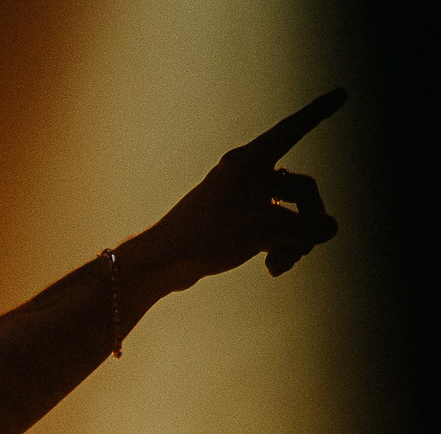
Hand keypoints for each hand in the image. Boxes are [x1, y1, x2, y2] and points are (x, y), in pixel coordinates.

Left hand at [141, 89, 344, 284]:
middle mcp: (246, 174)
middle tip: (303, 250)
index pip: (292, 130)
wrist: (161, 264)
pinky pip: (273, 227)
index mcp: (248, 162)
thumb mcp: (261, 233)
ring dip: (294, 240)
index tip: (341, 93)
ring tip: (281, 265)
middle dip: (308, 221)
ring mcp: (242, 198)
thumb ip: (305, 228)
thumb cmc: (204, 239)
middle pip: (302, 189)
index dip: (319, 112)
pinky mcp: (237, 220)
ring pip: (289, 213)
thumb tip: (329, 228)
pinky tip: (273, 268)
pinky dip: (278, 246)